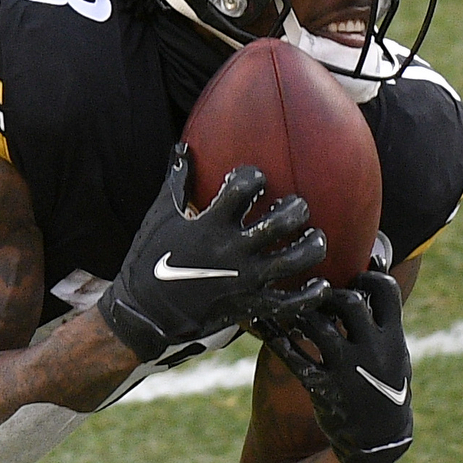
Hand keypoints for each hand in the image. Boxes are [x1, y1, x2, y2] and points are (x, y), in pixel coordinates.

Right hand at [98, 145, 328, 360]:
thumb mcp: (159, 218)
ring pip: (297, 259)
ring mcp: (244, 279)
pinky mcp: (248, 305)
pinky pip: (291, 303)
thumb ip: (176, 182)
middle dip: (296, 208)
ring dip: (313, 245)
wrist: (143, 314)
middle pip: (283, 221)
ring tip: (313, 238)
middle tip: (295, 208)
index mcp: (210, 225)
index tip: (254, 181)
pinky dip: (311, 294)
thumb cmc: (149, 261)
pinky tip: (319, 284)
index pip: (243, 187)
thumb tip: (183, 148)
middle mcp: (232, 250)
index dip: (253, 177)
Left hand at [261, 270, 412, 462]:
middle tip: (317, 292)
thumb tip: (373, 273)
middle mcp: (372, 350)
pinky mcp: (322, 387)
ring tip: (287, 302)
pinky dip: (274, 338)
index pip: (384, 290)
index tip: (354, 275)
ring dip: (298, 310)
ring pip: (317, 327)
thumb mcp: (395, 352)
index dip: (367, 275)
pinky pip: (292, 357)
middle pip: (347, 303)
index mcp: (394, 338)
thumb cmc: (384, 385)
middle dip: (329, 292)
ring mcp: (346, 369)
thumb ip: (384, 320)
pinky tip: (259, 324)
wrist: (378, 439)